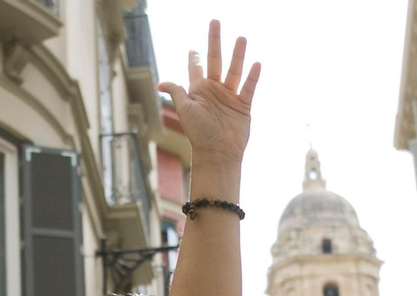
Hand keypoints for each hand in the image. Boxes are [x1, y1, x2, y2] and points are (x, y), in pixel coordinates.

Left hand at [157, 21, 260, 165]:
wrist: (217, 153)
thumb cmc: (198, 133)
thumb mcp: (184, 109)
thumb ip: (177, 92)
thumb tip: (160, 83)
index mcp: (199, 90)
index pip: (196, 68)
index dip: (194, 58)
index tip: (193, 49)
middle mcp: (214, 90)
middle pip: (215, 60)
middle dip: (215, 41)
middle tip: (215, 22)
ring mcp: (229, 97)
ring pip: (234, 70)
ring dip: (237, 54)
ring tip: (241, 38)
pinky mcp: (243, 106)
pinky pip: (248, 88)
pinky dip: (253, 77)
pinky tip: (256, 63)